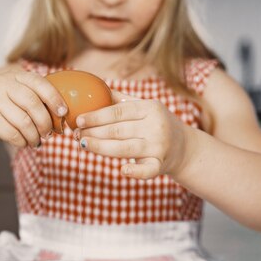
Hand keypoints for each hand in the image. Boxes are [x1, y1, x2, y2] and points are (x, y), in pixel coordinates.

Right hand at [0, 70, 67, 148]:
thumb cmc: (2, 113)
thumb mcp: (18, 100)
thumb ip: (36, 100)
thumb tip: (63, 114)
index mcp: (13, 77)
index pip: (40, 83)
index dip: (54, 98)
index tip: (63, 113)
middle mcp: (1, 84)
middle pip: (33, 104)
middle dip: (46, 122)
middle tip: (50, 134)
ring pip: (24, 122)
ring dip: (35, 136)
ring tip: (37, 141)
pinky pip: (13, 134)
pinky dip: (23, 142)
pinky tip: (24, 143)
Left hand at [74, 90, 189, 179]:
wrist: (184, 147)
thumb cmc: (156, 124)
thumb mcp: (144, 107)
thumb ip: (121, 101)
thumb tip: (94, 88)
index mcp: (150, 108)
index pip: (118, 112)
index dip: (96, 116)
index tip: (79, 120)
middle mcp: (156, 126)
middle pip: (118, 131)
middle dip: (93, 133)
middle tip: (75, 134)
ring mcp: (159, 147)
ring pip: (125, 149)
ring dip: (101, 148)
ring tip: (82, 144)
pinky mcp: (161, 165)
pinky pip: (147, 170)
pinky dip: (135, 172)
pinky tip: (122, 170)